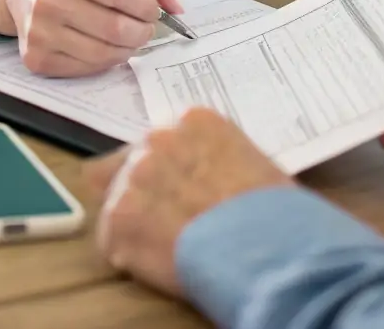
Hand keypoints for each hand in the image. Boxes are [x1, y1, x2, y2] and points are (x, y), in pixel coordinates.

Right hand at [0, 0, 182, 76]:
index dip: (148, 6)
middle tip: (145, 26)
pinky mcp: (35, 59)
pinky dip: (105, 61)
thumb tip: (178, 6)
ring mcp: (41, 34)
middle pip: (117, 29)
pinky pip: (86, 69)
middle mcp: (51, 2)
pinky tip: (105, 46)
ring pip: (104, 54)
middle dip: (143, 31)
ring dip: (128, 49)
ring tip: (129, 36)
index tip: (152, 8)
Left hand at [89, 109, 292, 296]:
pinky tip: (163, 262)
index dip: (169, 173)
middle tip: (174, 222)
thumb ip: (216, 158)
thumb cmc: (272, 208)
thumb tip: (202, 176)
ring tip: (172, 246)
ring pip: (120, 202)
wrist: (266, 245)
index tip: (181, 193)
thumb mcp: (250, 164)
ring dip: (138, 224)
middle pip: (133, 164)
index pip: (162, 142)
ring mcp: (136, 174)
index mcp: (194, 120)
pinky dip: (130, 255)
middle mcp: (159, 138)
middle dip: (148, 193)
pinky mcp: (120, 215)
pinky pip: (112, 239)